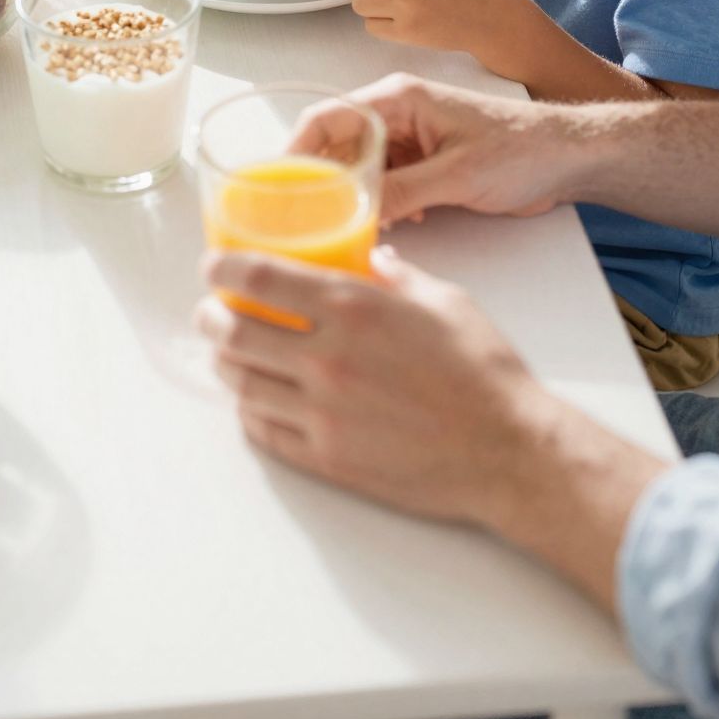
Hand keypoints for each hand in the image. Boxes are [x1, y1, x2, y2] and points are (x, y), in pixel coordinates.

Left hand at [198, 244, 538, 528]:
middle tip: (211, 311)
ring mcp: (322, 413)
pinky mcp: (327, 458)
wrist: (508, 451)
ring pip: (242, 383)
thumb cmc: (483, 372)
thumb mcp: (444, 300)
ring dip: (226, 364)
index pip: (261, 278)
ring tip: (230, 353)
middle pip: (234, 332)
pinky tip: (258, 399)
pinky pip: (264, 431)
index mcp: (354, 308)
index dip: (224, 269)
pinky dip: (251, 410)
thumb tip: (374, 260)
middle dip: (211, 317)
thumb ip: (398, 276)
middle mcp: (327, 358)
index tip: (212, 265)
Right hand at [295, 71, 574, 223]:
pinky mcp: (424, 164)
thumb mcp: (457, 176)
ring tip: (340, 229)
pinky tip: (391, 226)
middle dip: (319, 181)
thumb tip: (352, 214)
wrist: (568, 157)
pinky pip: (384, 184)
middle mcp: (396, 115)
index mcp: (398, 99)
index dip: (295, 151)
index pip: (326, 118)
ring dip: (352, 197)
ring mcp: (410, 140)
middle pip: (335, 146)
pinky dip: (380, 205)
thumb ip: (401, 192)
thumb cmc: (522, 148)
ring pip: (358, 169)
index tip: (275, 188)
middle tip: (302, 220)